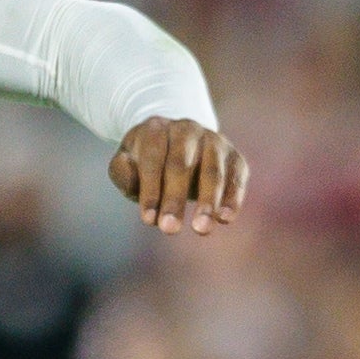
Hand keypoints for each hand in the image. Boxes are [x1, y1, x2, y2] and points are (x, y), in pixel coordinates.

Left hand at [111, 115, 247, 233]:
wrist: (178, 146)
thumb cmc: (148, 164)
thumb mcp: (127, 165)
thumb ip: (123, 172)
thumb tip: (134, 183)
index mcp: (157, 128)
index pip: (152, 158)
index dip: (150, 191)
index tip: (148, 220)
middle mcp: (188, 129)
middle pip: (181, 164)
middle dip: (175, 199)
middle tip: (170, 230)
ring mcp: (215, 141)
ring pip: (212, 171)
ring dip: (207, 202)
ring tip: (201, 230)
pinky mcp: (235, 158)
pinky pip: (236, 178)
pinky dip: (232, 198)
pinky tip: (225, 219)